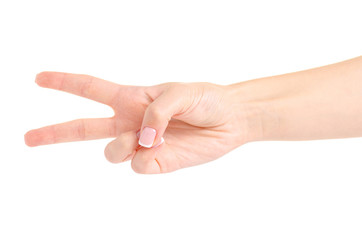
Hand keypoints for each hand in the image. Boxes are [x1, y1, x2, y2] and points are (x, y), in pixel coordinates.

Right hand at [25, 72, 251, 172]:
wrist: (230, 120)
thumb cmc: (206, 99)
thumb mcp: (179, 92)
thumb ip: (155, 111)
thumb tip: (141, 138)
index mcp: (131, 98)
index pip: (90, 89)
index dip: (64, 83)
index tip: (39, 79)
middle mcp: (131, 122)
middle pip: (84, 128)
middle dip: (54, 132)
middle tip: (26, 137)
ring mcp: (142, 145)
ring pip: (112, 152)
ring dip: (123, 145)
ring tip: (148, 137)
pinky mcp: (157, 163)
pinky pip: (139, 165)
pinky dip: (148, 157)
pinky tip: (163, 148)